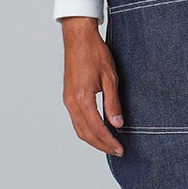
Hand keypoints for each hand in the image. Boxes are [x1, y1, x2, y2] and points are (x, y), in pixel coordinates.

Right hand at [59, 17, 125, 154]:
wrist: (78, 38)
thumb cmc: (94, 53)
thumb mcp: (110, 78)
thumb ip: (113, 103)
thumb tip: (117, 124)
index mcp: (82, 99)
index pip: (97, 129)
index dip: (109, 141)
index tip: (120, 149)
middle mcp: (72, 102)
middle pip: (86, 133)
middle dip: (101, 145)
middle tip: (117, 151)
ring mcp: (68, 100)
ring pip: (79, 129)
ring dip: (93, 139)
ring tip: (108, 144)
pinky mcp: (68, 96)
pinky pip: (76, 120)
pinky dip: (86, 130)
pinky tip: (97, 130)